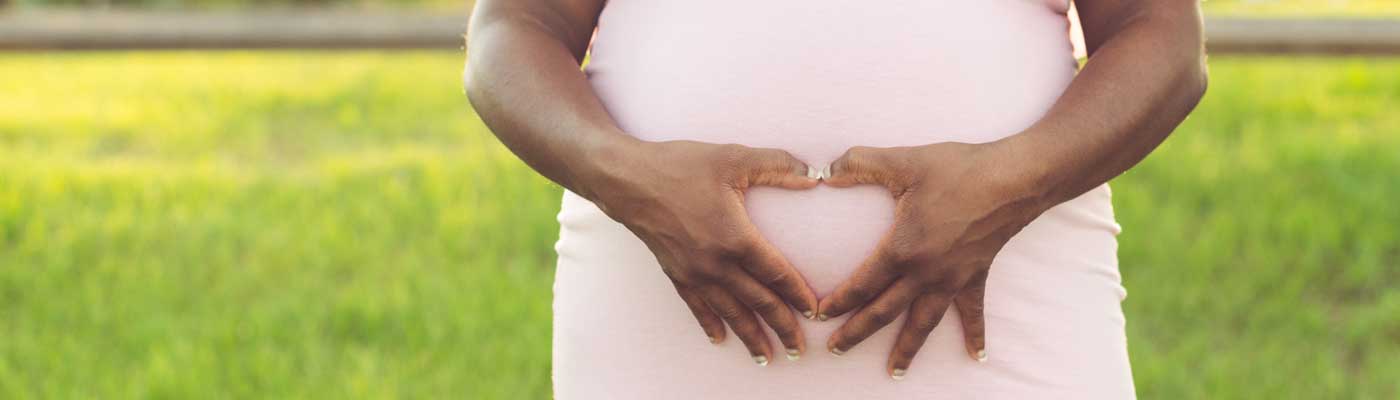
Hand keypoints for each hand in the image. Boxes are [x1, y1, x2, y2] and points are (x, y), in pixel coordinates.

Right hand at [584, 139, 821, 364]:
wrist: (628, 181)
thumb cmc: (681, 166)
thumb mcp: (733, 158)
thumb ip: (777, 165)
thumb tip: (814, 175)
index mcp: (736, 238)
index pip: (777, 274)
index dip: (798, 295)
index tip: (815, 313)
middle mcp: (716, 264)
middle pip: (758, 303)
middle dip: (782, 328)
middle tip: (799, 350)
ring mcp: (694, 273)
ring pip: (730, 313)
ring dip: (750, 336)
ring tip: (767, 357)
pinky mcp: (675, 273)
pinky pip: (697, 307)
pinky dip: (711, 324)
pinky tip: (720, 339)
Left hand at [815, 142, 1048, 378]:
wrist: (1015, 179)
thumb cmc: (958, 170)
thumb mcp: (904, 162)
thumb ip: (859, 164)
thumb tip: (822, 169)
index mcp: (902, 249)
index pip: (862, 284)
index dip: (838, 301)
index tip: (818, 314)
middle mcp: (925, 273)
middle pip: (884, 312)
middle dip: (856, 334)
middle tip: (834, 351)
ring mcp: (952, 279)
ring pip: (923, 323)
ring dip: (907, 350)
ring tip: (894, 374)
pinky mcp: (975, 276)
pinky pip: (972, 312)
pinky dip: (975, 334)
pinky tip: (978, 357)